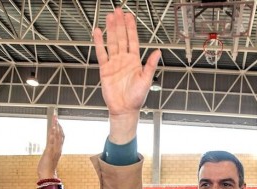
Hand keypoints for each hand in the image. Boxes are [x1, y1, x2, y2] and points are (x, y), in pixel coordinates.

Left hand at [38, 115, 63, 178]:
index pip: (61, 137)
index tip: (58, 122)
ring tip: (55, 120)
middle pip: (60, 134)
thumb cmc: (47, 168)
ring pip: (57, 136)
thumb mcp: (49, 157)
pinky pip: (52, 141)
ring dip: (56, 127)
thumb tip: (48, 147)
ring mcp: (55, 150)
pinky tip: (52, 128)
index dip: (60, 129)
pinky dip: (53, 134)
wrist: (48, 175)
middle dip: (58, 125)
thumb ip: (50, 151)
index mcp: (58, 149)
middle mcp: (58, 149)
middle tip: (56, 117)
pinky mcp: (50, 151)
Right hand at [93, 8, 161, 143]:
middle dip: (120, 24)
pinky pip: (101, 53)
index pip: (133, 40)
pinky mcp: (105, 69)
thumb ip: (150, 65)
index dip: (131, 28)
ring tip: (109, 17)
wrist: (124, 109)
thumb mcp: (146, 80)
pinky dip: (99, 43)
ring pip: (112, 42)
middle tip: (118, 11)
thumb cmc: (136, 98)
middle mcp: (124, 60)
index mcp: (135, 61)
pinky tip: (98, 33)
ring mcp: (114, 63)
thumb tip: (158, 52)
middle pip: (121, 37)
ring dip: (111, 30)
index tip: (129, 16)